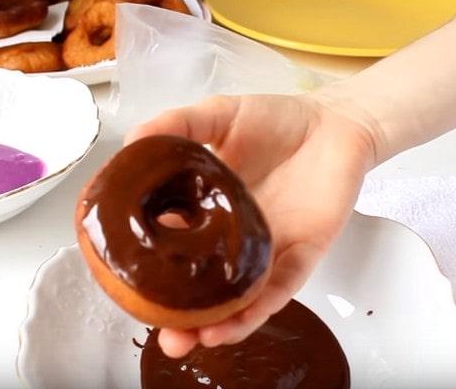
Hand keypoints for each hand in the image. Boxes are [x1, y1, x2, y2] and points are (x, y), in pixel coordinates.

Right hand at [125, 93, 376, 357]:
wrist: (333, 122)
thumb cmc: (276, 120)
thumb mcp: (218, 115)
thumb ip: (177, 125)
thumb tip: (132, 141)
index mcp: (205, 211)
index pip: (170, 247)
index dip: (149, 269)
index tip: (122, 286)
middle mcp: (232, 238)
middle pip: (204, 286)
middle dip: (183, 317)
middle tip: (164, 336)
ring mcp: (267, 250)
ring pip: (241, 298)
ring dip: (219, 324)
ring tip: (194, 340)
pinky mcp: (302, 254)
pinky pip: (281, 286)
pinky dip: (260, 307)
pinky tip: (236, 323)